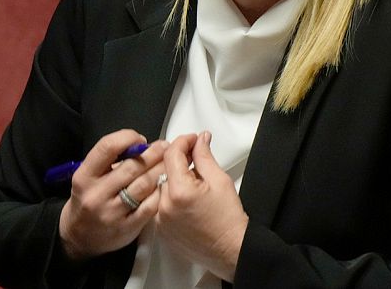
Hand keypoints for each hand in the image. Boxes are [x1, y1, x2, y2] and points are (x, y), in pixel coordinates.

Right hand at [58, 129, 168, 260]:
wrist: (79, 237)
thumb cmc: (89, 199)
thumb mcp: (88, 176)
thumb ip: (110, 160)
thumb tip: (141, 145)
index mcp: (84, 177)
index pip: (107, 147)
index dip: (128, 137)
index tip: (140, 139)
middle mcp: (96, 195)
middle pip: (132, 167)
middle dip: (153, 153)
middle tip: (164, 147)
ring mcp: (112, 213)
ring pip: (144, 185)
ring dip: (159, 171)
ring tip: (167, 164)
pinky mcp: (127, 228)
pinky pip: (150, 206)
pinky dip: (159, 192)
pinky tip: (163, 186)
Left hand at [156, 131, 247, 281]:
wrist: (230, 249)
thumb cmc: (228, 220)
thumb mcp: (220, 179)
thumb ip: (204, 156)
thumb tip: (199, 140)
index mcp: (179, 191)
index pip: (172, 154)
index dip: (183, 141)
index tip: (193, 140)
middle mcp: (164, 206)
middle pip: (164, 169)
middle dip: (179, 159)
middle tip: (196, 157)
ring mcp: (160, 219)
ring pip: (161, 186)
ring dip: (174, 177)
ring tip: (193, 180)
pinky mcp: (161, 229)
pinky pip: (160, 203)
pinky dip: (170, 195)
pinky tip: (187, 197)